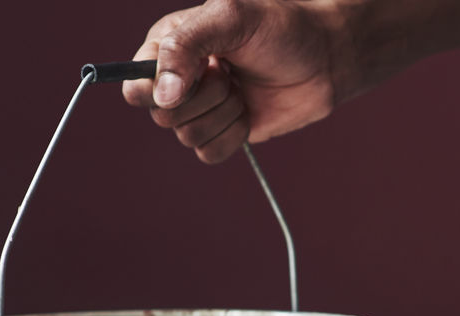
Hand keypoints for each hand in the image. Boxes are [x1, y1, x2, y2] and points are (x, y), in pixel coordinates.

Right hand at [122, 0, 343, 162]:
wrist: (324, 59)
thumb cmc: (280, 28)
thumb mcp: (231, 17)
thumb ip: (186, 46)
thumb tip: (162, 95)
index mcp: (167, 45)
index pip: (135, 84)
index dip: (158, 89)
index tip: (198, 74)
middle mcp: (176, 79)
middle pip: (162, 116)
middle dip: (204, 98)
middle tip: (229, 74)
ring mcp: (199, 109)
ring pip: (187, 137)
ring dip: (223, 114)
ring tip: (242, 87)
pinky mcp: (221, 133)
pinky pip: (208, 154)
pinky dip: (233, 136)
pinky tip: (248, 112)